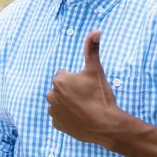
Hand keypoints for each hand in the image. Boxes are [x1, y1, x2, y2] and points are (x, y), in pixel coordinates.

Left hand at [46, 30, 121, 146]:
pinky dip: (68, 116)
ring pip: (60, 102)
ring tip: (85, 107)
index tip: (87, 86)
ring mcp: (53, 112)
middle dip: (71, 90)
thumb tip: (96, 30)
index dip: (77, 79)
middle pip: (61, 88)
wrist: (105, 125)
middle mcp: (51, 96)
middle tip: (87, 96)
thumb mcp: (96, 70)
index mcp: (59, 81)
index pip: (64, 75)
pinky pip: (60, 117)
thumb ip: (92, 49)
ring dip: (68, 103)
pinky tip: (80, 117)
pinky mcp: (57, 125)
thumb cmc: (99, 96)